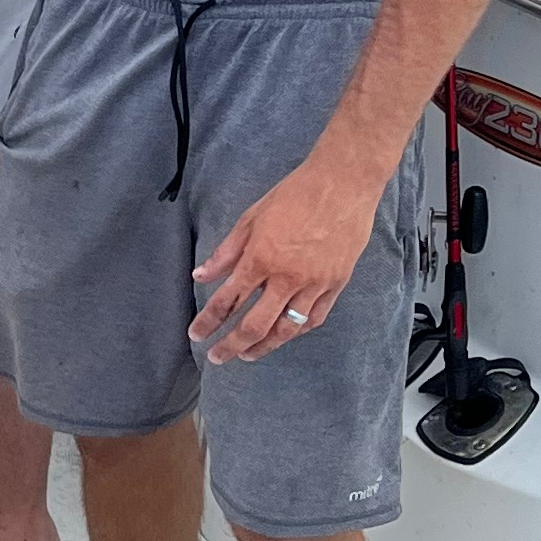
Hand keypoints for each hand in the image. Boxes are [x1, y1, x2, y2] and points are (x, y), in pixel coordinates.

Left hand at [191, 153, 382, 361]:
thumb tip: (201, 275)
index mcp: (261, 258)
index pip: (227, 300)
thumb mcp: (252, 218)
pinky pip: (314, 318)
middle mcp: (287, 277)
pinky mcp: (336, 284)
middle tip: (217, 357)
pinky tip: (284, 336)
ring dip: (264, 347)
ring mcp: (314, 283)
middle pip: (255, 325)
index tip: (196, 335)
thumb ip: (226, 252)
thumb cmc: (296, 194)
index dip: (209, 321)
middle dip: (232, 345)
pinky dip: (296, 331)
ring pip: (286, 329)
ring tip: (248, 354)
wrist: (344, 183)